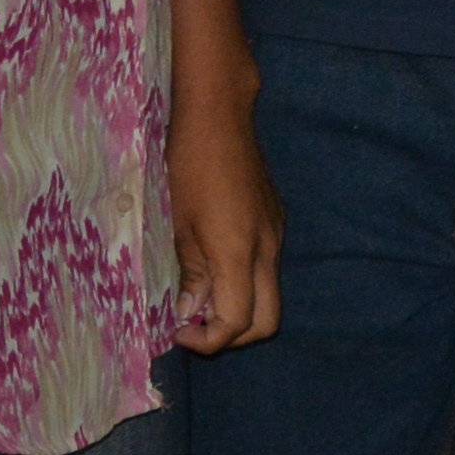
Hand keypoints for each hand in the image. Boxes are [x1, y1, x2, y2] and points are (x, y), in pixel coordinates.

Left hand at [166, 102, 283, 352]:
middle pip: (267, 321)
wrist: (220, 115)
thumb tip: (192, 310)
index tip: (178, 329)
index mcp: (239, 253)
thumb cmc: (188, 166)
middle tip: (196, 324)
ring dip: (239, 308)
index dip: (208, 339)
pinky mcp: (276, 220)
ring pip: (270, 295)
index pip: (237, 322)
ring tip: (200, 293)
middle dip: (233, 336)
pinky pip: (268, 267)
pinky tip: (215, 262)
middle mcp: (268, 250)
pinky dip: (245, 282)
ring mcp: (276, 234)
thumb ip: (191, 272)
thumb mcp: (178, 224)